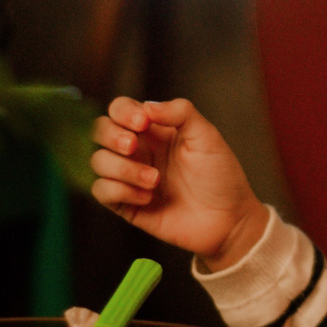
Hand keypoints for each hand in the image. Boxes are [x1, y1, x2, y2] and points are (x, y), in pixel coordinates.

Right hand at [90, 97, 268, 269]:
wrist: (228, 219)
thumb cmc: (221, 176)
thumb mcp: (207, 136)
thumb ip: (180, 112)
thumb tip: (146, 106)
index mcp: (155, 130)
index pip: (120, 109)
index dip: (123, 111)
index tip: (142, 122)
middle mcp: (138, 150)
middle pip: (100, 131)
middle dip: (111, 136)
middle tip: (133, 147)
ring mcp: (130, 177)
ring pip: (97, 161)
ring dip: (122, 169)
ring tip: (155, 180)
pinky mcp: (126, 204)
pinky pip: (101, 191)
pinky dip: (120, 191)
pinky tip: (147, 198)